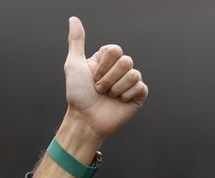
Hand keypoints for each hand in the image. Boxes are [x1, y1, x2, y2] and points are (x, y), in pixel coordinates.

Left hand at [64, 16, 147, 140]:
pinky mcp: (137, 95)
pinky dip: (126, 95)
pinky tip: (118, 102)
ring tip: (107, 97)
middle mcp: (118, 70)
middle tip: (99, 89)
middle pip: (126, 61)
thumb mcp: (74, 65)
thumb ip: (77, 41)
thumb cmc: (77, 95)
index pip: (115, 50)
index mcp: (106, 61)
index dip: (103, 65)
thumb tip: (74, 20)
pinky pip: (140, 86)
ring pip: (133, 73)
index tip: (92, 77)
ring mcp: (129, 82)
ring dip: (116, 88)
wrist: (85, 120)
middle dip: (108, 78)